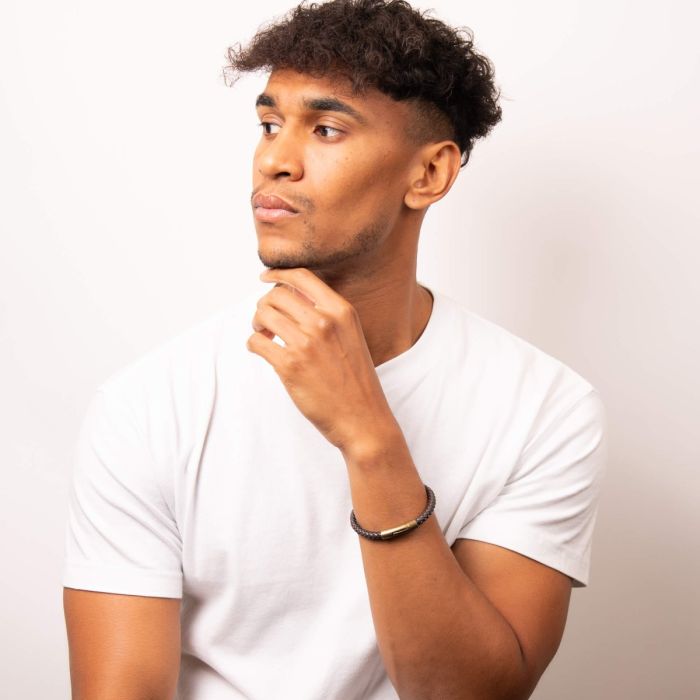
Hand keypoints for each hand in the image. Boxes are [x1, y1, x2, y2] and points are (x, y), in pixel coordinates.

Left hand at [246, 267, 398, 455]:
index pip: (301, 277)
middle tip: (265, 320)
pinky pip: (256, 342)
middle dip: (264, 304)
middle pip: (277, 295)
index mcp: (341, 311)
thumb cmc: (355, 380)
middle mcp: (324, 322)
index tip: (266, 277)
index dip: (278, 273)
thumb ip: (327, 315)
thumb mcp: (350, 336)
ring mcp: (306, 343)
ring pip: (263, 315)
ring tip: (263, 335)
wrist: (363, 418)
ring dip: (257, 323)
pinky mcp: (290, 366)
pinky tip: (260, 350)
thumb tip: (291, 298)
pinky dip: (253, 344)